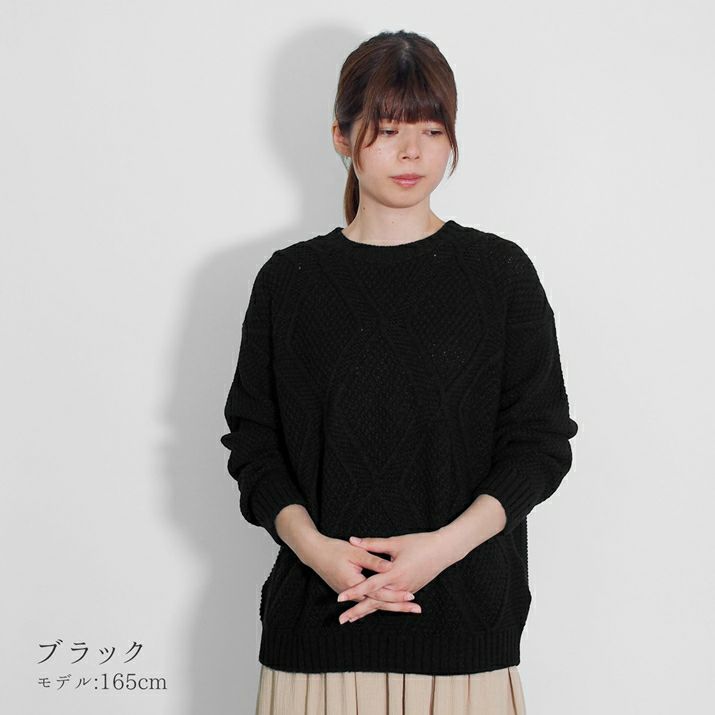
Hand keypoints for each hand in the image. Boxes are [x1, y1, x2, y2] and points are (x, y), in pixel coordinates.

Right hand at [301, 534, 418, 622]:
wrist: (315, 554)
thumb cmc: (334, 550)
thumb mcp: (355, 552)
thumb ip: (373, 560)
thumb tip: (389, 566)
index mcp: (355, 584)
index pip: (380, 594)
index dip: (397, 595)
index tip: (412, 596)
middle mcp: (353, 594)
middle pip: (379, 603)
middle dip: (399, 606)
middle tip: (417, 609)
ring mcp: (350, 595)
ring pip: (374, 604)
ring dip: (391, 607)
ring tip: (409, 609)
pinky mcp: (349, 593)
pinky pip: (367, 602)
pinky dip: (379, 605)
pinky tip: (389, 607)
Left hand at [336, 531, 453, 622]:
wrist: (443, 551)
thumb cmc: (419, 544)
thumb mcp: (395, 542)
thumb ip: (372, 544)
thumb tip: (352, 540)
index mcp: (394, 573)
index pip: (369, 585)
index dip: (354, 591)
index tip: (339, 598)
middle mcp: (400, 586)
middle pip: (375, 602)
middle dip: (357, 610)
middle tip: (341, 620)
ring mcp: (406, 591)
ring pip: (384, 604)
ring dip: (367, 611)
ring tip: (352, 618)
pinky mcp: (410, 591)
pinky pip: (392, 602)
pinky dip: (381, 607)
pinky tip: (371, 610)